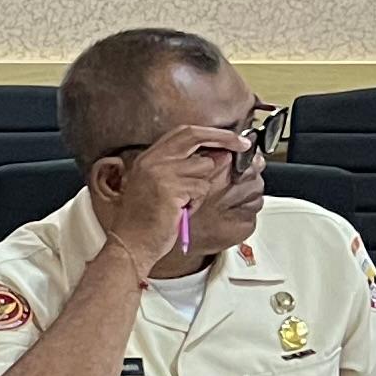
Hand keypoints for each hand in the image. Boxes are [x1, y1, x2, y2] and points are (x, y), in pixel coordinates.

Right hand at [89, 126, 247, 271]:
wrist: (131, 244)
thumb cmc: (145, 221)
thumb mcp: (160, 187)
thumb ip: (183, 168)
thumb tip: (220, 155)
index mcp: (148, 158)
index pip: (184, 132)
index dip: (211, 132)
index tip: (230, 137)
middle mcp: (152, 160)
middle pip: (195, 136)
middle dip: (224, 138)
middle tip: (243, 145)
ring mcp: (160, 172)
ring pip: (204, 166)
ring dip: (201, 186)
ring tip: (184, 202)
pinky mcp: (171, 187)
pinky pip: (201, 188)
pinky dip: (196, 202)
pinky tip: (180, 211)